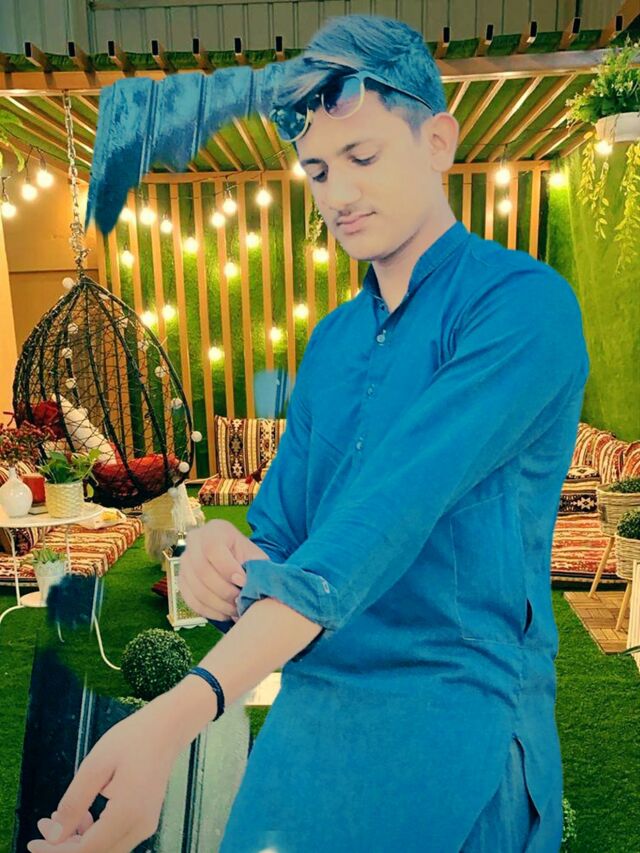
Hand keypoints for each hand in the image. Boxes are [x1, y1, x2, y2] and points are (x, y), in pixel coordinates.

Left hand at [27, 697, 181, 852]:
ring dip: (79, 843)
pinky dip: (95, 835)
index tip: (33, 842)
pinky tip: (86, 815)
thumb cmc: (132, 739)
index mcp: (127, 813)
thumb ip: (74, 803)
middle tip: (44, 827)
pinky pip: (115, 840)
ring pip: (105, 850)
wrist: (167, 727)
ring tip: (61, 818)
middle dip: (65, 848)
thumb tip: (54, 836)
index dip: (55, 852)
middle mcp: (140, 827)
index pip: (85, 851)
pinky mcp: (145, 820)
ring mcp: (145, 825)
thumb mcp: (96, 765)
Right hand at [178, 519, 268, 621]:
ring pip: (197, 589)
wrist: (236, 562)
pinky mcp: (181, 581)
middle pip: (202, 570)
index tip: (243, 582)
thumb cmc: (248, 558)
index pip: (212, 548)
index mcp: (215, 530)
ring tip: (236, 609)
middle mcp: (194, 542)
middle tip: (240, 601)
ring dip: (219, 605)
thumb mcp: (256, 558)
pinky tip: (225, 614)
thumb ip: (256, 570)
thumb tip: (251, 589)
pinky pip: (191, 601)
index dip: (227, 568)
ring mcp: (184, 562)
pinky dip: (210, 611)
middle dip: (224, 591)